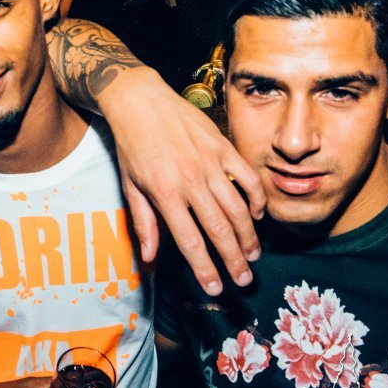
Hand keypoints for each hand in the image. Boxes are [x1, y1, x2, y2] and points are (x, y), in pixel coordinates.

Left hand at [99, 67, 265, 293]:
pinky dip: (256, 198)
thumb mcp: (129, 186)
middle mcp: (190, 179)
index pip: (190, 240)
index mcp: (165, 193)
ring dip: (248, 235)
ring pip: (238, 207)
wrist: (140, 101)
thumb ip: (144, 223)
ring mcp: (210, 162)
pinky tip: (257, 215)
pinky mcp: (223, 146)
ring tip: (253, 254)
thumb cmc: (131, 145)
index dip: (205, 268)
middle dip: (234, 259)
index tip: (215, 287)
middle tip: (244, 280)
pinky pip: (247, 177)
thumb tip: (150, 258)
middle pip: (219, 229)